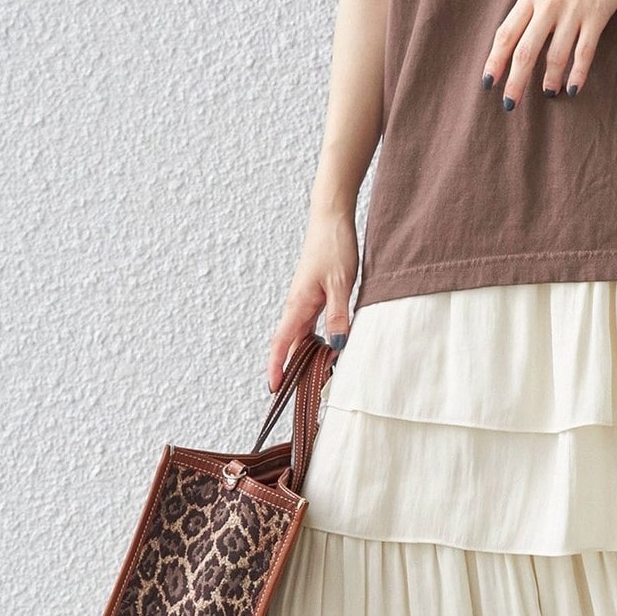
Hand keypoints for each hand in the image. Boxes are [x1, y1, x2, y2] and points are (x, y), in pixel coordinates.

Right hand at [266, 207, 357, 393]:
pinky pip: (310, 327)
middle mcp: (297, 306)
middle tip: (300, 397)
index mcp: (298, 305)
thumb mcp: (341, 284)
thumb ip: (338, 315)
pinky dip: (315, 343)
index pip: (282, 344)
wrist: (331, 219)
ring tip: (314, 382)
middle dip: (292, 371)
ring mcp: (304, 302)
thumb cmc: (334, 246)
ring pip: (301, 338)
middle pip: (291, 346)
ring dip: (305, 358)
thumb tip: (337, 344)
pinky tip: (327, 351)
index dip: (277, 367)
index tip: (275, 389)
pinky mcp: (313, 297)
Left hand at [482, 0, 616, 107]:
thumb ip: (532, 3)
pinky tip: (573, 89)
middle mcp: (548, 3)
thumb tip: (517, 34)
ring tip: (547, 94)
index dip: (495, 60)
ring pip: (555, 54)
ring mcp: (573, 10)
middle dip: (515, 81)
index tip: (487, 83)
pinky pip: (584, 51)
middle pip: (525, 50)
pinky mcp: (597, 14)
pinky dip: (577, 73)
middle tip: (509, 105)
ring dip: (549, 80)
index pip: (506, 33)